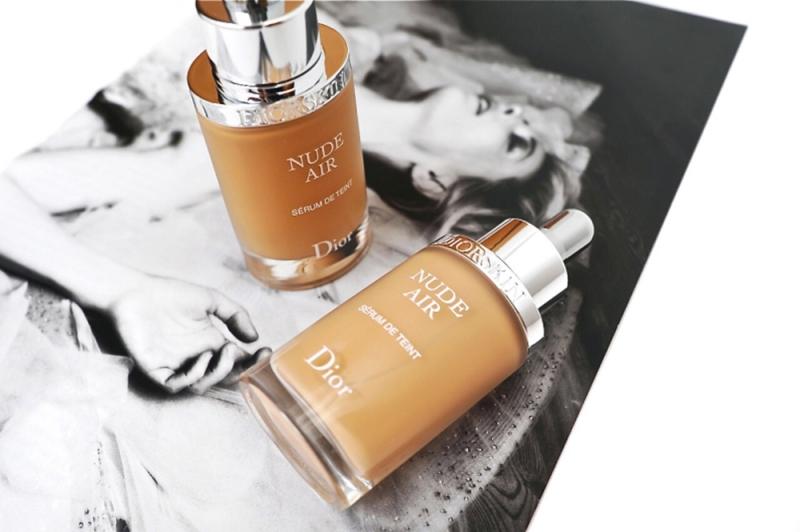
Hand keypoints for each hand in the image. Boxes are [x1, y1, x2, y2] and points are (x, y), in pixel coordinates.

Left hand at [108, 276, 258, 392]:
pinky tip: (199, 359)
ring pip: (202, 386)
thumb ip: (235, 316)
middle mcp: (196, 358)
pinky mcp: (156, 370)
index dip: (253, 361)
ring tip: (219, 350)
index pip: (237, 360)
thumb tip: (254, 338)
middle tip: (234, 350)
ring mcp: (177, 366)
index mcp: (210, 342)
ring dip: (216, 373)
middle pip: (223, 377)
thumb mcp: (212, 300)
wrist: (135, 292)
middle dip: (236, 370)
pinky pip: (177, 386)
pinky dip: (192, 378)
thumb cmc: (170, 293)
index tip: (265, 352)